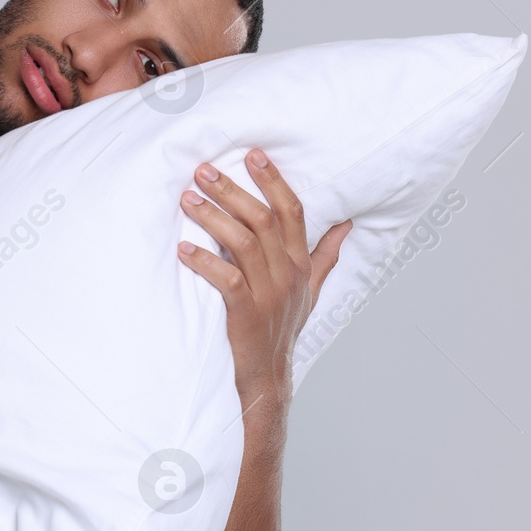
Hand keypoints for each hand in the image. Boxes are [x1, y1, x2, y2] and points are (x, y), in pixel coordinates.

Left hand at [176, 149, 351, 410]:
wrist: (269, 375)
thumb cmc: (284, 327)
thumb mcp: (310, 289)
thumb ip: (325, 255)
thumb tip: (346, 224)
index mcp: (301, 263)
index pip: (293, 212)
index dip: (274, 181)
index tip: (253, 155)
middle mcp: (288, 274)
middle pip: (264, 220)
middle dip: (233, 191)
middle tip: (203, 170)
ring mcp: (268, 294)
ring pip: (243, 244)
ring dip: (213, 218)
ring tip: (187, 200)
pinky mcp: (245, 314)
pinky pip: (225, 280)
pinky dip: (204, 262)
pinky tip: (183, 249)